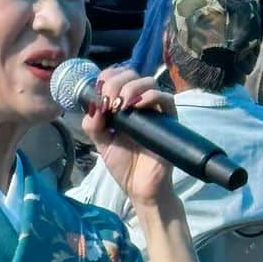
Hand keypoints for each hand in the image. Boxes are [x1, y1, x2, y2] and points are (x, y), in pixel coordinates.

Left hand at [81, 67, 174, 206]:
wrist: (140, 187)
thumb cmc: (123, 164)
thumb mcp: (100, 141)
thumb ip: (93, 123)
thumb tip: (94, 105)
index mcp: (122, 104)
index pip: (117, 76)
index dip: (107, 78)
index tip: (99, 93)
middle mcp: (139, 103)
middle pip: (131, 74)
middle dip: (115, 84)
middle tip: (108, 102)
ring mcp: (155, 110)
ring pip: (148, 82)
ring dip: (130, 88)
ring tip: (120, 107)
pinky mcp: (169, 120)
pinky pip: (165, 98)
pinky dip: (150, 97)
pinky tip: (136, 107)